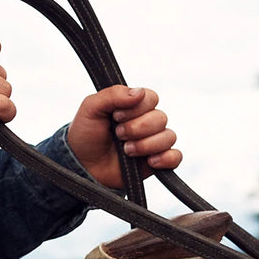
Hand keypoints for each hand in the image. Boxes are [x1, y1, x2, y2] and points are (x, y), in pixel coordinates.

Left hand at [67, 85, 181, 187]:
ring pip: (169, 136)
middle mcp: (146, 122)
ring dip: (146, 145)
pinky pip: (176, 157)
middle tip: (118, 135)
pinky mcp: (157, 162)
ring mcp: (152, 142)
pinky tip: (149, 162)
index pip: (151, 97)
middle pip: (161, 118)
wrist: (82, 166)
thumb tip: (139, 92)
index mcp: (133, 106)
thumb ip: (112, 94)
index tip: (116, 116)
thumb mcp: (90, 108)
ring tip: (126, 151)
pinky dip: (165, 158)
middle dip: (137, 128)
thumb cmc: (85, 135)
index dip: (136, 108)